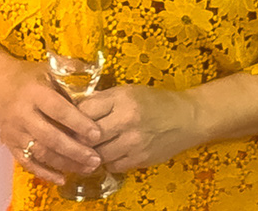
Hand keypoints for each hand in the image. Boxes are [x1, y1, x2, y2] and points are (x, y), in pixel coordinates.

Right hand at [0, 42, 102, 183]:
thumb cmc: (30, 76)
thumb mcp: (50, 69)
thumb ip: (72, 76)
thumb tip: (98, 90)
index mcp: (34, 92)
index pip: (59, 110)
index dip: (79, 123)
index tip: (97, 134)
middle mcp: (22, 114)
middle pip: (50, 137)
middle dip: (75, 150)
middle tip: (96, 159)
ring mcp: (14, 131)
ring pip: (41, 153)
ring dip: (66, 163)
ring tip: (87, 168)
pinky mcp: (10, 144)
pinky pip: (28, 163)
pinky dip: (45, 173)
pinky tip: (63, 179)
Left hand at [75, 84, 202, 173]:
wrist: (187, 118)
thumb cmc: (155, 101)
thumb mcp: (128, 91)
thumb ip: (103, 100)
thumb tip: (75, 108)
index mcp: (122, 99)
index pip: (85, 110)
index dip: (74, 116)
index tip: (70, 119)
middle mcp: (127, 120)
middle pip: (89, 136)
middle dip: (80, 138)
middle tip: (76, 137)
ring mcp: (134, 143)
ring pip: (99, 154)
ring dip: (93, 152)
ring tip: (93, 146)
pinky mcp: (140, 160)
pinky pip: (113, 165)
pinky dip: (108, 161)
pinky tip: (111, 153)